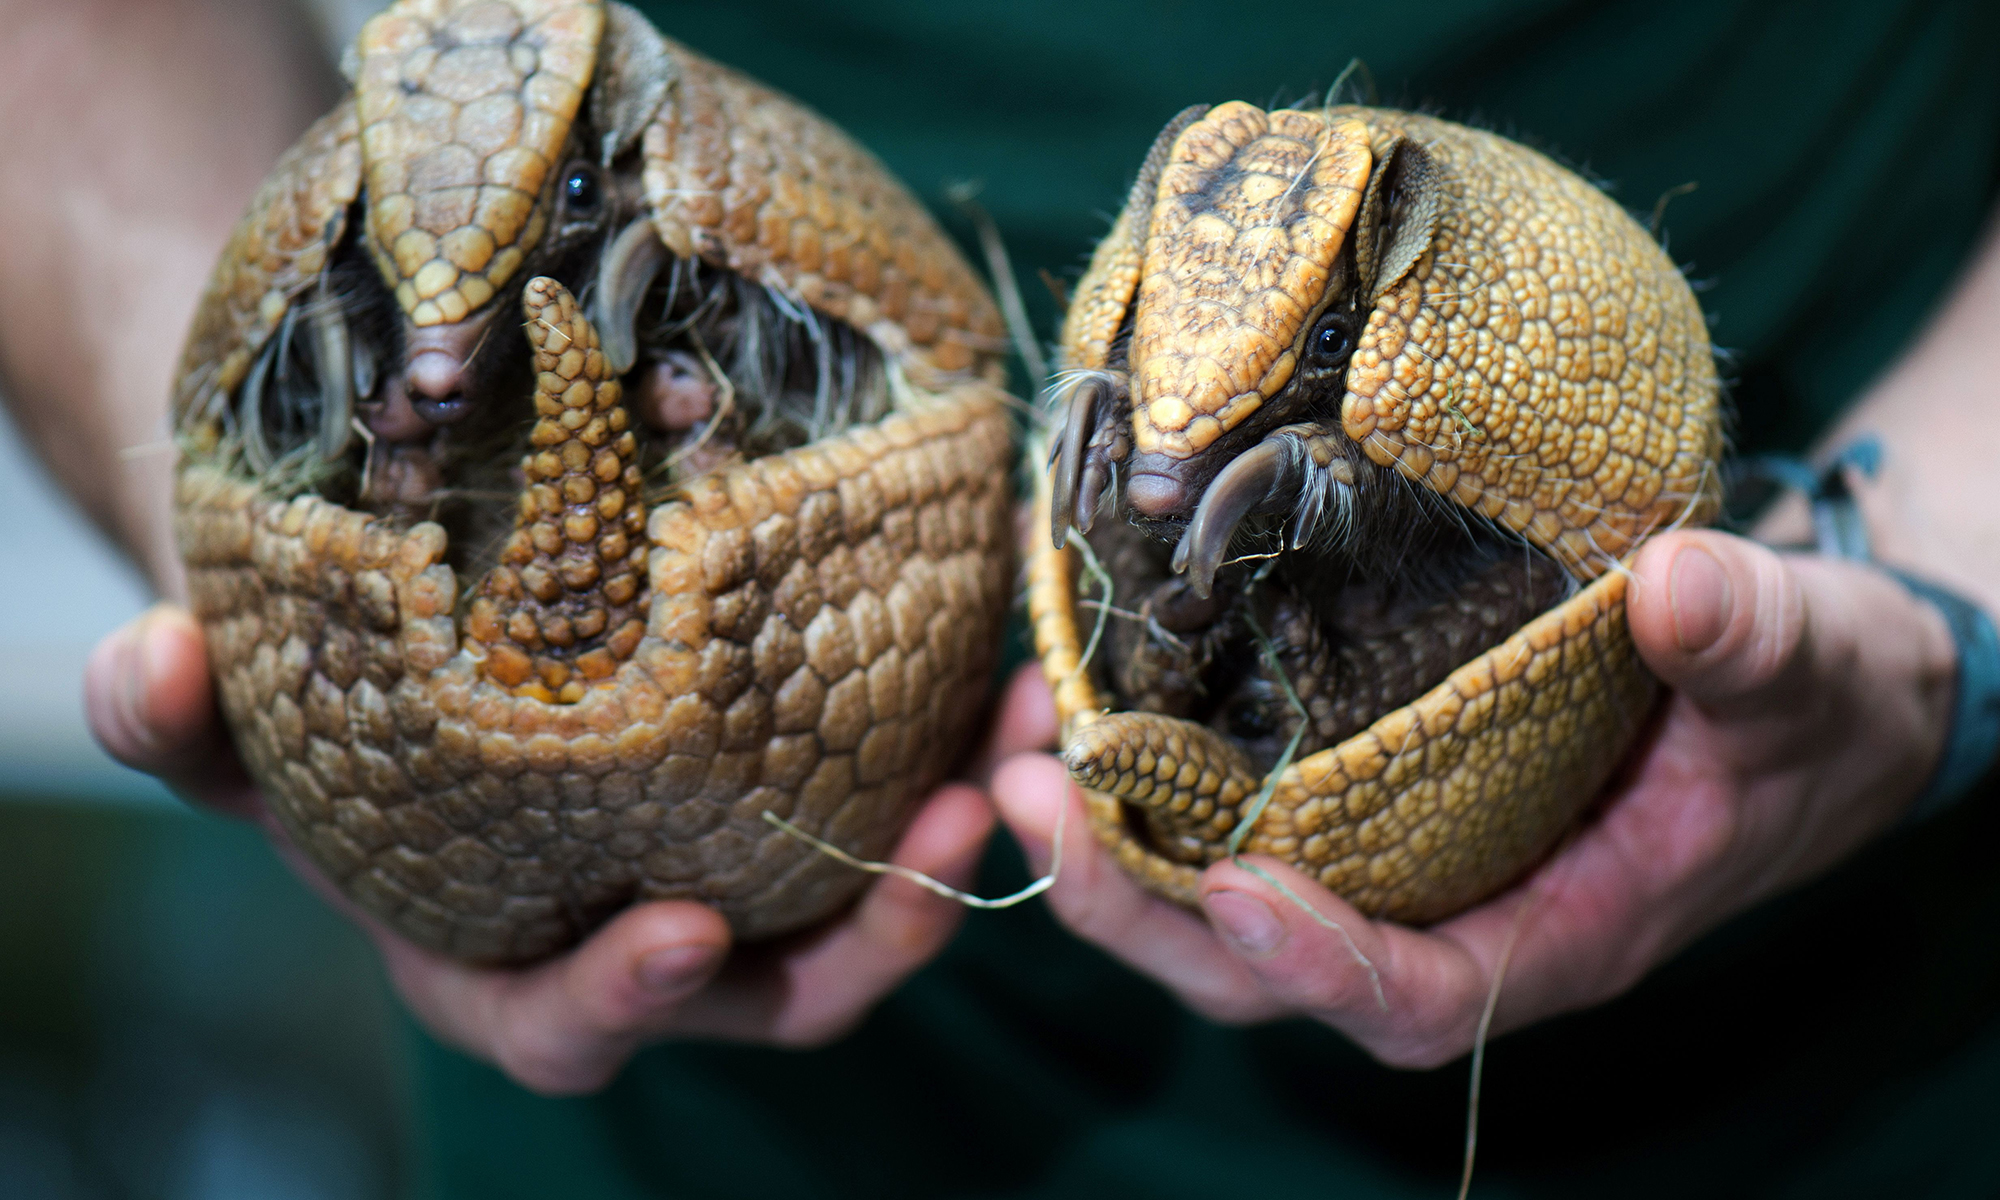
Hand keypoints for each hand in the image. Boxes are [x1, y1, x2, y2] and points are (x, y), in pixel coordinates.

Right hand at [84, 605, 1051, 1093]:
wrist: (424, 617)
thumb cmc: (331, 698)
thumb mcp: (245, 716)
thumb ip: (185, 721)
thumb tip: (142, 659)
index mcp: (510, 957)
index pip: (573, 1023)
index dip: (626, 1000)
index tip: (686, 937)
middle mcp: (647, 933)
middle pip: (782, 989)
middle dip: (875, 930)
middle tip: (955, 829)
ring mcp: (742, 867)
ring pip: (872, 890)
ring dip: (961, 828)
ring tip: (1024, 723)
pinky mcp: (807, 787)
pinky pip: (899, 790)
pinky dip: (960, 737)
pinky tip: (1004, 649)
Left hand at [991, 529, 1956, 1066]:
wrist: (1793, 677)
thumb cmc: (1814, 700)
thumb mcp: (1814, 668)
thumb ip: (1761, 644)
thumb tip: (1682, 588)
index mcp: (1554, 929)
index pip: (1416, 999)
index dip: (1319, 968)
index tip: (1234, 894)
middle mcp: (1445, 909)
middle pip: (1260, 963)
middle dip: (1138, 902)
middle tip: (1036, 796)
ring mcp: (1386, 851)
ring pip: (1212, 887)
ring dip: (1104, 827)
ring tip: (1010, 730)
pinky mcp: (1351, 779)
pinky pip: (1224, 797)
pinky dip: (1140, 755)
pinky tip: (1067, 669)